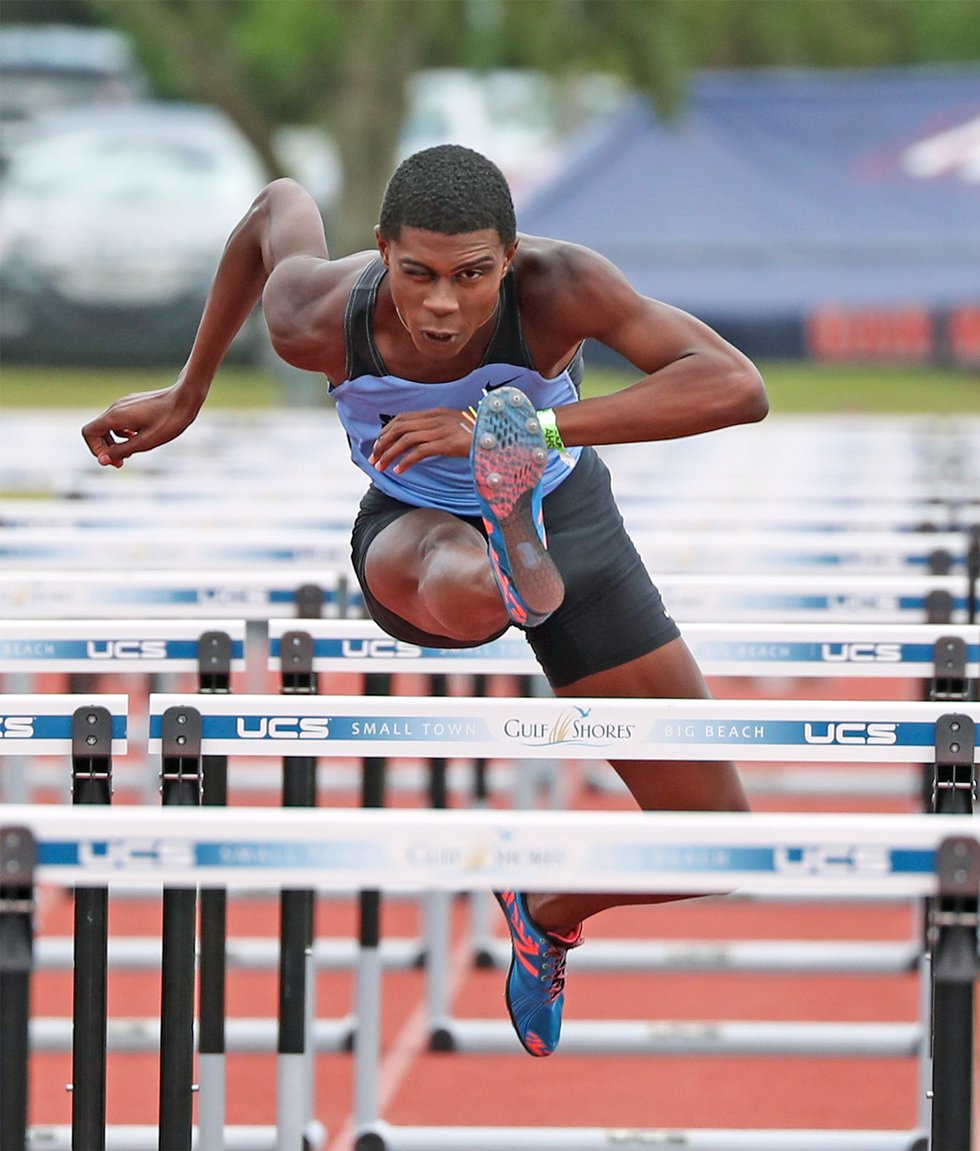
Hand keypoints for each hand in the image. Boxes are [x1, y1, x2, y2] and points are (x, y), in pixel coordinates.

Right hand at [81, 384, 200, 467]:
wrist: (186, 398)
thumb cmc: (169, 421)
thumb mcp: (145, 442)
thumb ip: (121, 451)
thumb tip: (101, 460)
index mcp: (115, 416)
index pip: (88, 432)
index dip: (95, 449)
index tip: (111, 460)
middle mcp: (116, 407)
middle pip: (97, 430)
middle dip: (106, 449)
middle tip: (121, 464)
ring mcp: (124, 403)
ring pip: (109, 426)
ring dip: (116, 442)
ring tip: (132, 451)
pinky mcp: (133, 403)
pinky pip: (120, 420)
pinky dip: (124, 433)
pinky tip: (139, 437)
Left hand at [368, 406, 473, 473]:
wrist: (500, 436)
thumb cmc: (480, 436)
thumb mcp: (457, 427)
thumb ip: (440, 430)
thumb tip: (424, 442)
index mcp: (437, 412)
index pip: (402, 418)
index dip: (387, 431)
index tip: (378, 444)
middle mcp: (436, 418)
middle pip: (400, 428)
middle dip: (382, 444)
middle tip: (373, 459)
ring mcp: (441, 430)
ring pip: (406, 440)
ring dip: (390, 454)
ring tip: (381, 468)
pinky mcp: (447, 443)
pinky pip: (420, 452)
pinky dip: (406, 462)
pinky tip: (399, 471)